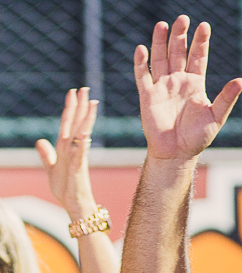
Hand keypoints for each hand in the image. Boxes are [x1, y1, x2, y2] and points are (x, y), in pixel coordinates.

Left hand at [36, 88, 98, 216]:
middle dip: (78, 107)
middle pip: (76, 124)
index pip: (67, 124)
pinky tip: (86, 131)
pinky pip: (82, 152)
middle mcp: (74, 150)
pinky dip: (83, 141)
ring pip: (82, 133)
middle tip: (83, 88)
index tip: (71, 93)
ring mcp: (77, 157)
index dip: (69, 109)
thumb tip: (39, 140)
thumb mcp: (50, 168)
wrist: (73, 204)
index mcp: (66, 149)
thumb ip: (46, 154)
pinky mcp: (78, 168)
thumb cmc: (65, 188)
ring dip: (85, 118)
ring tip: (91, 101)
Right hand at [134, 16, 241, 161]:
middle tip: (182, 19)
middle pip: (178, 53)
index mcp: (195, 84)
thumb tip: (241, 80)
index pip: (198, 57)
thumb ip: (226, 98)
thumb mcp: (216, 116)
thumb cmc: (196, 138)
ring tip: (162, 25)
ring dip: (160, 43)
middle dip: (180, 36)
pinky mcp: (147, 97)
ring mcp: (162, 88)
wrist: (175, 153)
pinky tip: (141, 49)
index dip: (201, 42)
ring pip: (160, 60)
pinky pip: (143, 77)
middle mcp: (178, 82)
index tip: (204, 26)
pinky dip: (141, 63)